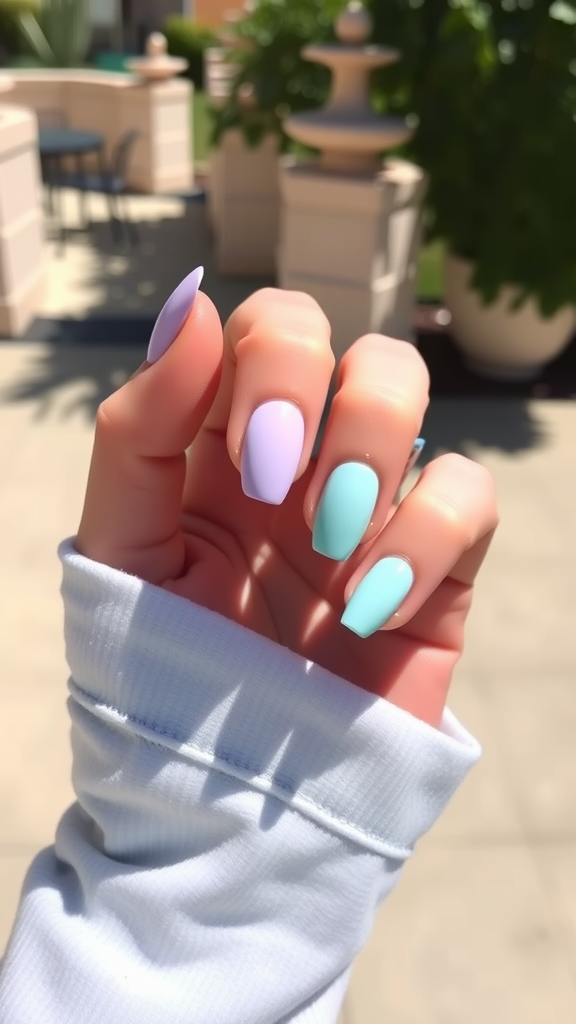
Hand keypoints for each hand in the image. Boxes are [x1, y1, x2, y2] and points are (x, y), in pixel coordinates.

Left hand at [76, 283, 497, 727]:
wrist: (237, 800)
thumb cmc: (165, 677)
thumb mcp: (122, 552)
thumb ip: (137, 430)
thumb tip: (190, 303)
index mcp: (217, 448)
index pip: (254, 331)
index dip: (258, 364)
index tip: (242, 458)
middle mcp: (297, 460)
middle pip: (337, 335)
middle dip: (308, 386)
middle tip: (275, 484)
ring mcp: (370, 504)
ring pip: (405, 383)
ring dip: (367, 446)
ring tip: (329, 538)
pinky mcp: (437, 561)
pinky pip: (468, 492)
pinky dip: (428, 537)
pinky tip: (373, 609)